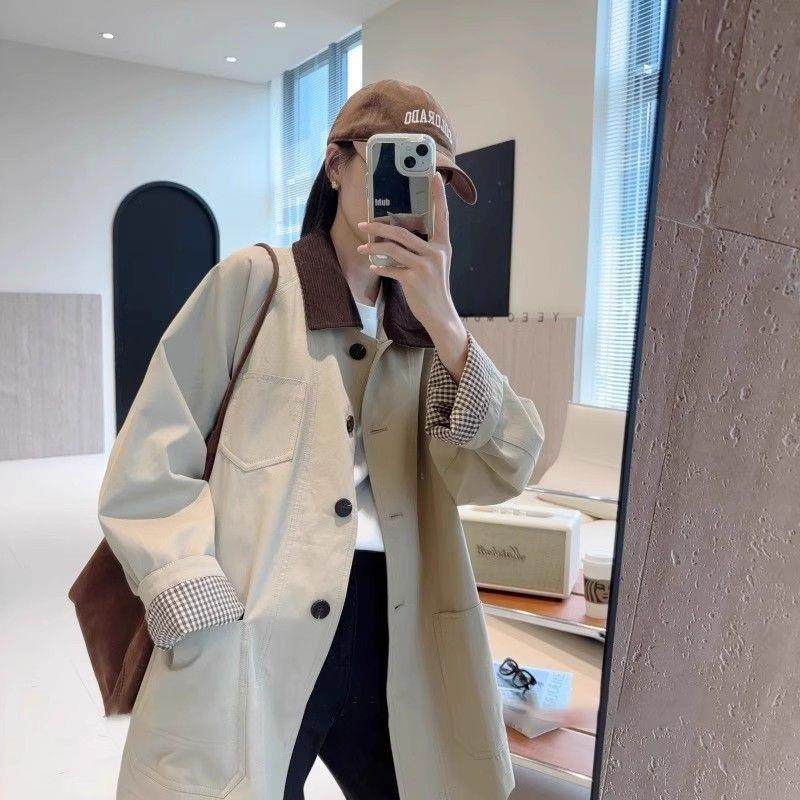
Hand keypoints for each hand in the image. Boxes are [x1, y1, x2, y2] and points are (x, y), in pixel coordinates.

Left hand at [356, 173, 468, 380]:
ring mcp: (425, 266)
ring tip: (362, 247)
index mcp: (443, 245)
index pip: (442, 216)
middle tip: (364, 224)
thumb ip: (422, 249)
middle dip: (379, 227)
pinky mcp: (414, 279)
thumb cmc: (434, 289)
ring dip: (373, 246)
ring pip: (393, 247)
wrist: (440, 314)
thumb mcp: (435, 265)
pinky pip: (390, 268)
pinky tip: (373, 266)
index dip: (439, 196)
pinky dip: (379, 267)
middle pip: (402, 232)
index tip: (435, 175)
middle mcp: (435, 252)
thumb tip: (396, 238)